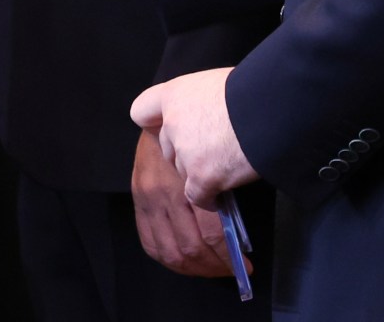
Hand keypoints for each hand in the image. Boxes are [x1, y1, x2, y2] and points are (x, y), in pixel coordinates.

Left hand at [131, 69, 256, 207]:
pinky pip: (197, 196)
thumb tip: (208, 114)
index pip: (142, 111)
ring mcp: (185, 151)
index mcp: (174, 94)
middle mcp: (173, 122)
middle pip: (167, 148)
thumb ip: (201, 102)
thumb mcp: (218, 84)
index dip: (155, 122)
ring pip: (182, 172)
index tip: (171, 129)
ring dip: (199, 174)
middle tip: (211, 153)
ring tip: (225, 168)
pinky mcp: (202, 175)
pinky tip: (219, 197)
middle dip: (185, 153)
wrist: (276, 106)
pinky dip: (208, 199)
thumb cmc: (256, 89)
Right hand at [131, 128, 234, 276]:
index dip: (229, 256)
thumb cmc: (198, 132)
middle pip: (189, 247)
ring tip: (212, 269)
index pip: (210, 232)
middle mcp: (162, 193)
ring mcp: (145, 199)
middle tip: (232, 270)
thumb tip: (237, 230)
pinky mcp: (137, 201)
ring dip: (194, 268)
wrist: (163, 113)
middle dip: (214, 266)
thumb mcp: (216, 155)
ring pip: (169, 252)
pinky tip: (186, 262)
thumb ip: (223, 189)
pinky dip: (168, 259)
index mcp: (186, 181)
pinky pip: (149, 243)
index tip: (246, 265)